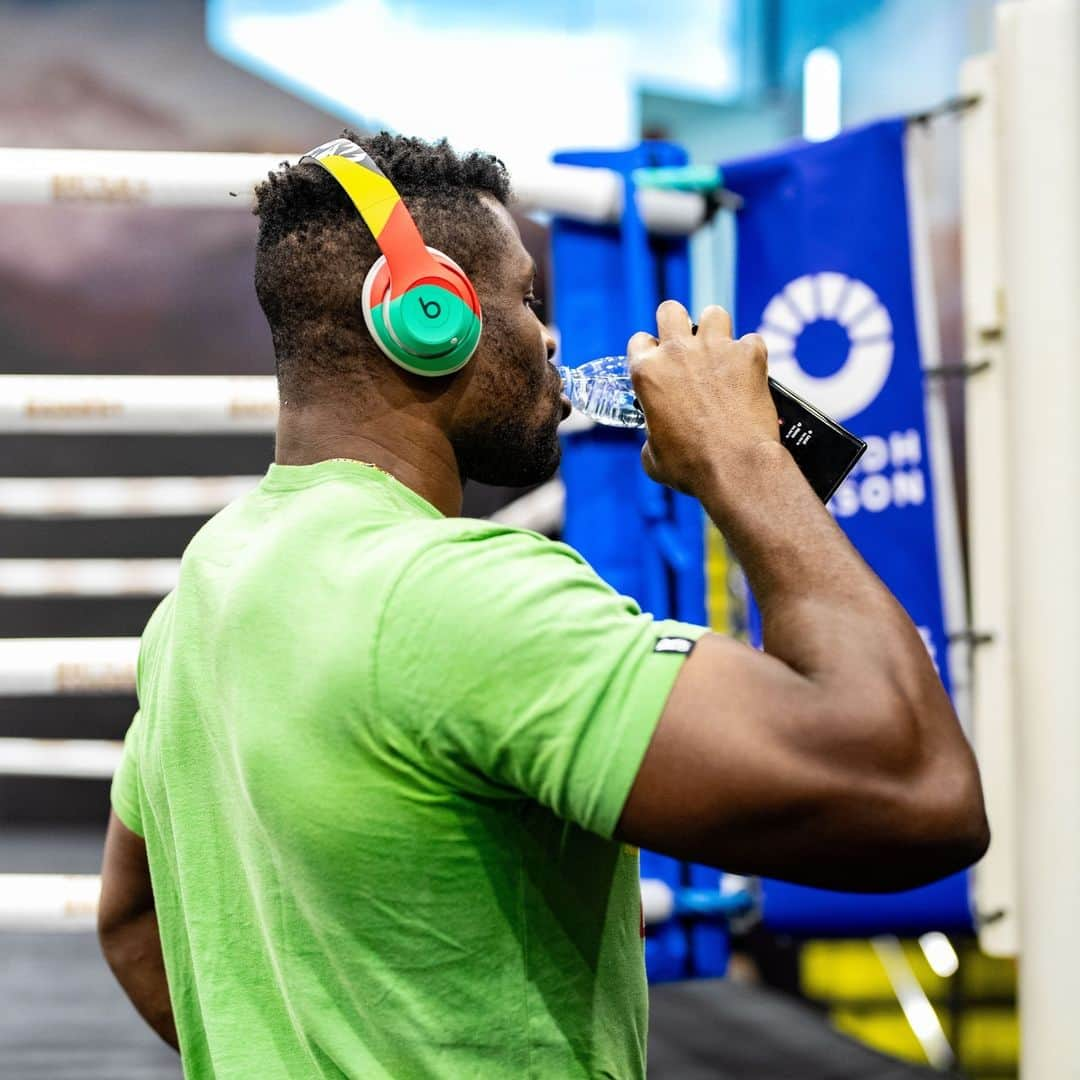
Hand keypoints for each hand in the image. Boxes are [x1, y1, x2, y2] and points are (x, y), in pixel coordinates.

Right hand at [627, 301, 779, 495]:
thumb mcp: (653, 456)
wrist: (735, 468)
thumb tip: (658, 436)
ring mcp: (715, 348)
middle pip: (670, 310)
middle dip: (676, 323)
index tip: (657, 364)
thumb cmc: (691, 467)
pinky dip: (750, 356)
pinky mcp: (749, 354)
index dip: (649, 352)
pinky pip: (751, 341)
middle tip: (686, 345)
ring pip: (713, 314)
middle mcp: (678, 352)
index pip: (639, 342)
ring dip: (715, 330)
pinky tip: (749, 375)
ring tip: (720, 352)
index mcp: (648, 373)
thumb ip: (651, 433)